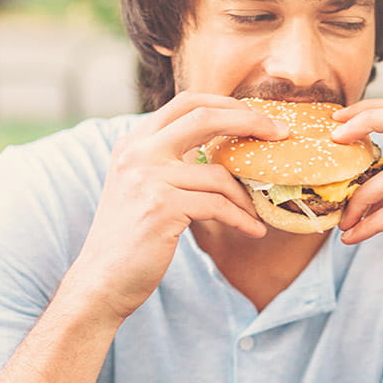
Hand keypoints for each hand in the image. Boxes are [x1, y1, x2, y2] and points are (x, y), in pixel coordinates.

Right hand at [62, 93, 285, 320]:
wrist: (102, 280)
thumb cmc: (132, 238)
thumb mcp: (143, 187)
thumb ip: (171, 163)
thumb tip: (223, 152)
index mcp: (134, 142)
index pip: (188, 102)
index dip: (229, 104)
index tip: (260, 118)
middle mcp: (137, 152)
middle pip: (204, 117)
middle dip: (250, 121)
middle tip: (281, 134)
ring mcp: (147, 178)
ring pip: (218, 174)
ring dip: (246, 196)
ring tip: (256, 213)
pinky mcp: (161, 207)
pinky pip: (218, 206)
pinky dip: (242, 219)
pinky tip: (254, 230)